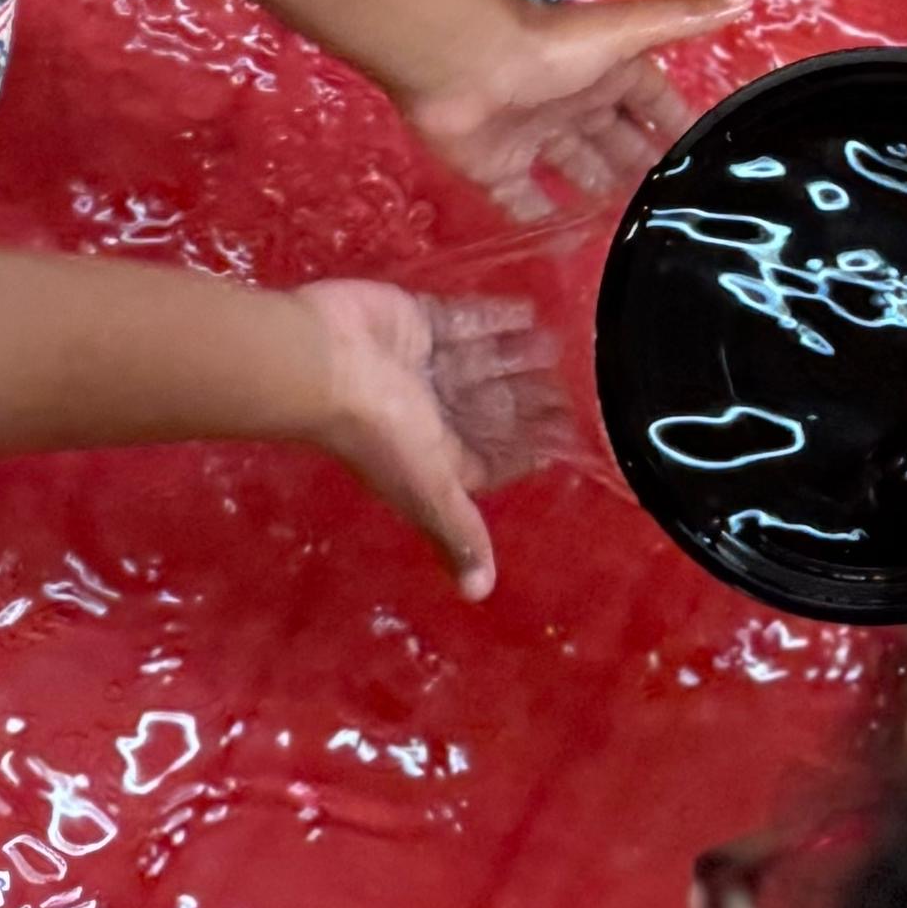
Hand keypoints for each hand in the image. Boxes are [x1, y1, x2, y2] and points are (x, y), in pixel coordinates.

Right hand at [298, 281, 551, 601]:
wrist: (326, 363)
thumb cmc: (380, 431)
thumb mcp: (428, 490)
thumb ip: (458, 532)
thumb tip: (479, 595)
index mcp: (439, 455)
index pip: (494, 457)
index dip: (529, 449)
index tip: (570, 436)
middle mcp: (435, 412)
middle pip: (494, 407)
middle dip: (530, 399)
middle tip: (580, 382)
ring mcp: (427, 366)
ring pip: (484, 363)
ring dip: (519, 357)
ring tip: (559, 346)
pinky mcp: (420, 321)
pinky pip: (466, 319)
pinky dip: (496, 318)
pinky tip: (529, 312)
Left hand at [401, 0, 744, 223]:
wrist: (462, 63)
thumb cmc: (549, 46)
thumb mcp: (626, 32)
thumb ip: (684, 19)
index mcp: (607, 72)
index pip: (653, 102)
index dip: (675, 125)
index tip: (705, 159)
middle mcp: (573, 103)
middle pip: (616, 141)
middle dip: (641, 168)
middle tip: (674, 210)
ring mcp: (533, 136)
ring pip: (575, 169)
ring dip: (598, 192)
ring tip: (634, 230)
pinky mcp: (495, 167)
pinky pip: (523, 200)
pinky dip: (542, 220)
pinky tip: (569, 246)